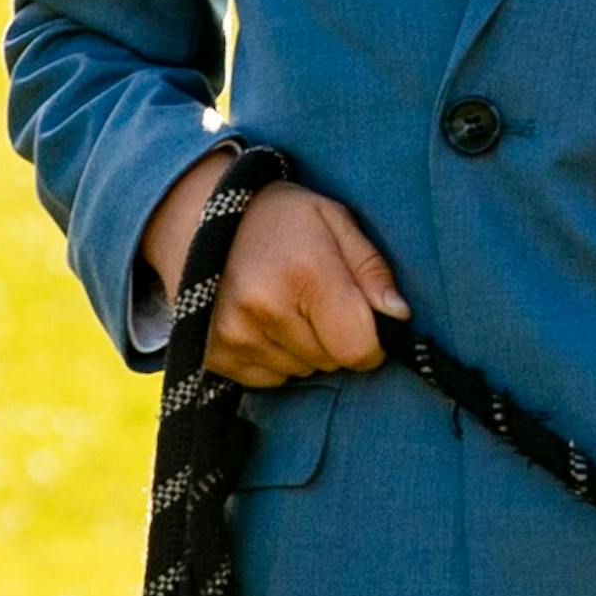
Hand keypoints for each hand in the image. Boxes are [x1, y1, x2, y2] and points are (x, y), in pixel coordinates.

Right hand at [140, 153, 405, 388]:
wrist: (196, 215)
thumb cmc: (279, 217)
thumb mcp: (335, 221)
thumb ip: (372, 269)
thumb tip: (399, 316)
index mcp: (306, 274)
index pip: (359, 349)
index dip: (372, 343)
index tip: (364, 324)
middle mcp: (266, 309)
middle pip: (331, 362)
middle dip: (334, 338)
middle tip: (313, 299)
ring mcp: (234, 335)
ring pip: (301, 372)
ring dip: (303, 348)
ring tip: (283, 303)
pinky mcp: (214, 354)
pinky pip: (268, 379)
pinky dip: (273, 358)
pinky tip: (261, 321)